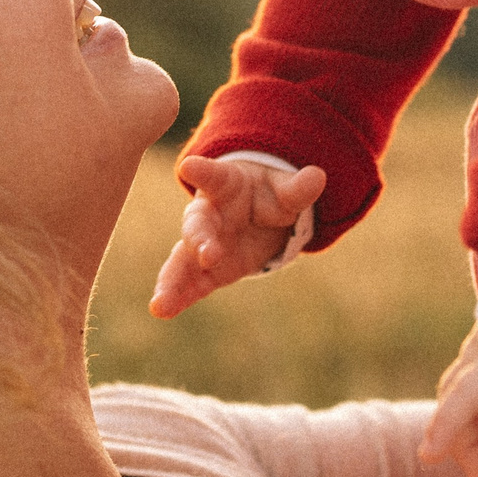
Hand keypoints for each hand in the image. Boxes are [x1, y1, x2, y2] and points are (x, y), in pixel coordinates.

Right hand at [147, 155, 325, 318]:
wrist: (259, 216)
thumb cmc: (269, 195)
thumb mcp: (286, 189)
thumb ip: (297, 188)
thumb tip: (318, 177)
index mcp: (225, 184)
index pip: (213, 175)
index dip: (202, 170)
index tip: (189, 166)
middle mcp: (207, 214)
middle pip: (197, 224)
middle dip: (200, 238)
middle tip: (207, 254)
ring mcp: (203, 244)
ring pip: (183, 260)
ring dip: (173, 280)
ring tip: (159, 303)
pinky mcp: (208, 270)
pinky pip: (191, 284)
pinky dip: (178, 297)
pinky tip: (163, 310)